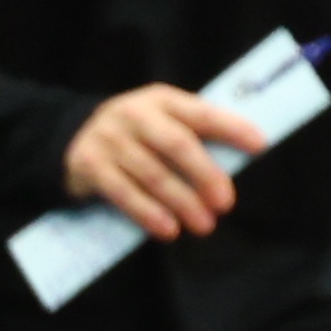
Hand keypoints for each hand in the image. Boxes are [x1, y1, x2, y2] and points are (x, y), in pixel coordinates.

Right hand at [65, 84, 269, 241]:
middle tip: (226, 203)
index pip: (203, 113)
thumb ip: (192, 131)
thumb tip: (237, 158)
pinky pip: (124, 193)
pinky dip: (148, 214)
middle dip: (206, 175)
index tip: (260, 146)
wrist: (71, 135)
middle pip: (178, 145)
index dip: (232, 128)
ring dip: (181, 202)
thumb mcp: (162, 119)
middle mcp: (136, 115)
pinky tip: (169, 230)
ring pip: (152, 174)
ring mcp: (111, 140)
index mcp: (162, 100)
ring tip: (204, 224)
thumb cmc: (136, 131)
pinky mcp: (91, 166)